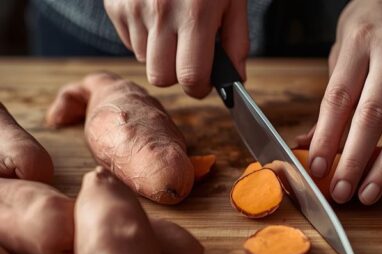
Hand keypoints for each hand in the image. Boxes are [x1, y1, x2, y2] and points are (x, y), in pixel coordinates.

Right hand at [104, 0, 248, 96]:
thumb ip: (236, 41)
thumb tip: (235, 81)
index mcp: (196, 12)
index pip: (190, 77)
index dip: (198, 86)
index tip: (203, 81)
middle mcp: (162, 10)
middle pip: (161, 78)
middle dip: (176, 74)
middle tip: (187, 56)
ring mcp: (134, 6)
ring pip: (144, 61)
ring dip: (159, 53)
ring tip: (171, 26)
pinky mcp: (115, 3)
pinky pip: (129, 41)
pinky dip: (143, 36)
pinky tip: (154, 14)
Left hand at [307, 0, 381, 204]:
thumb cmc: (378, 20)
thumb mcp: (344, 43)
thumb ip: (332, 94)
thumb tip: (308, 142)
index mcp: (361, 40)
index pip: (339, 98)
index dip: (326, 138)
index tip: (315, 168)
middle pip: (373, 116)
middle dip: (354, 160)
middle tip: (341, 192)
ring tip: (369, 194)